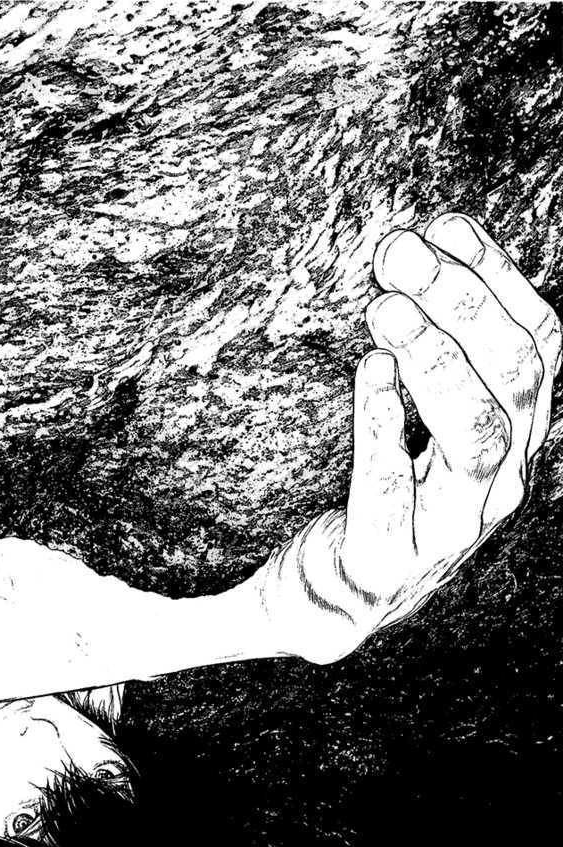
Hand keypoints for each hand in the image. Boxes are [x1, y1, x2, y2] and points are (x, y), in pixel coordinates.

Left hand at [266, 212, 559, 662]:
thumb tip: (424, 237)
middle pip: (512, 375)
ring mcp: (454, 525)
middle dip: (461, 303)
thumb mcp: (424, 419)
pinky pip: (394, 487)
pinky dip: (384, 424)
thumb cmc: (382, 494)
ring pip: (477, 433)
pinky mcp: (390, 560)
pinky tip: (366, 372)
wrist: (333, 601)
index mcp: (520, 435)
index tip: (444, 222)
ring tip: (383, 310)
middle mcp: (503, 478)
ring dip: (435, 361)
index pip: (537, 342)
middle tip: (398, 252)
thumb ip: (432, 344)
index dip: (496, 276)